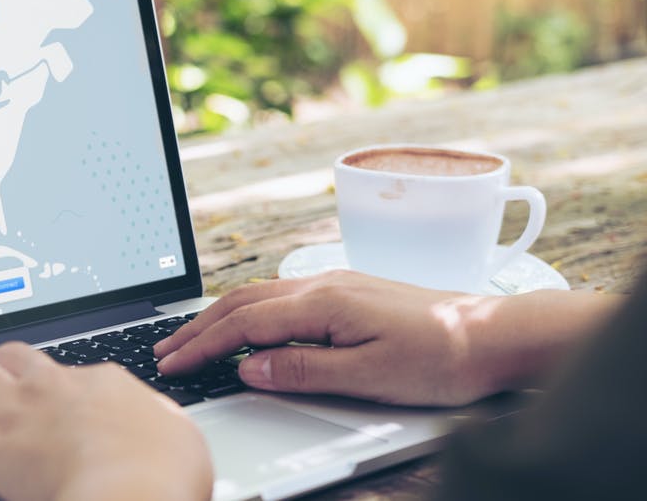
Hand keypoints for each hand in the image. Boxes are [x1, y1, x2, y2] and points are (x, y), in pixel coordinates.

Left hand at [0, 342, 211, 500]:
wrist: (133, 494)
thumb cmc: (163, 477)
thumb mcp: (182, 440)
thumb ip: (163, 425)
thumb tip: (161, 428)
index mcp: (104, 383)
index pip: (70, 372)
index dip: (56, 390)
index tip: (52, 409)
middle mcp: (56, 385)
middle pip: (14, 356)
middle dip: (0, 369)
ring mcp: (19, 408)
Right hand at [154, 270, 618, 405]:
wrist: (494, 335)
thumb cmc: (442, 357)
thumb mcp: (369, 376)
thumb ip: (303, 370)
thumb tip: (250, 366)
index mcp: (323, 302)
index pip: (244, 324)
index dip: (203, 345)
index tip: (173, 364)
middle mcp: (323, 284)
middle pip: (242, 302)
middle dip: (198, 327)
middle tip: (165, 351)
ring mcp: (335, 283)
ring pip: (259, 295)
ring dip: (219, 316)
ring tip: (191, 338)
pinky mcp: (347, 291)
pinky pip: (280, 295)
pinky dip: (247, 311)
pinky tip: (244, 323)